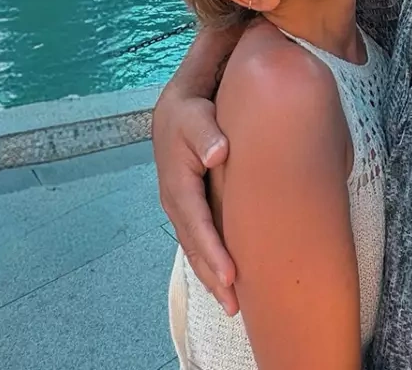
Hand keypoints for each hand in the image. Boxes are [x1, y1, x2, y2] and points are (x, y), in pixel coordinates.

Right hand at [152, 85, 237, 313]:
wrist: (178, 106)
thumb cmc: (190, 111)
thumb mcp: (195, 115)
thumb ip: (206, 133)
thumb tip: (219, 154)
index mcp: (177, 186)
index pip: (197, 225)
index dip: (213, 252)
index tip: (230, 276)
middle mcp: (176, 202)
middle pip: (195, 246)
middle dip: (212, 277)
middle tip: (235, 305)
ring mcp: (182, 207)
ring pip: (196, 248)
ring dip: (211, 275)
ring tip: (233, 303)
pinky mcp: (192, 206)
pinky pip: (200, 239)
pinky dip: (211, 260)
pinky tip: (228, 276)